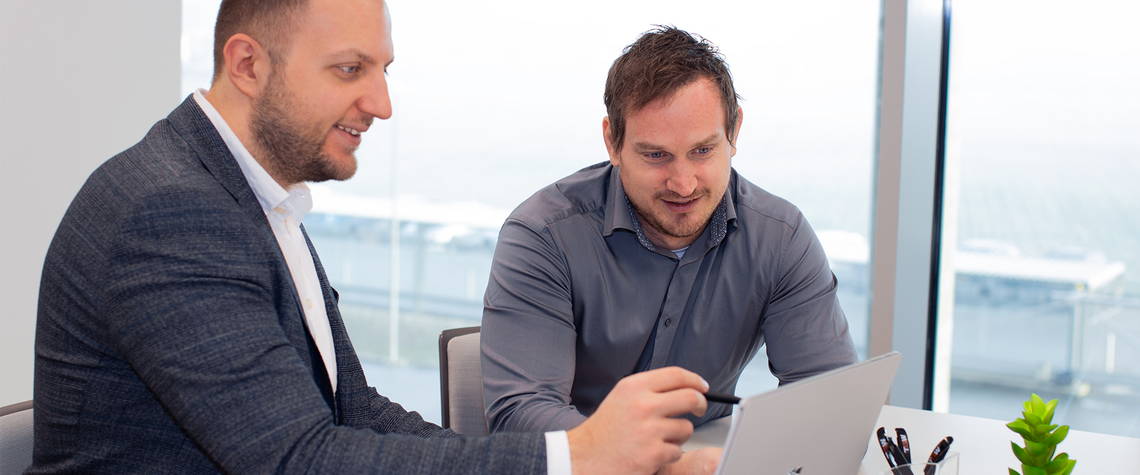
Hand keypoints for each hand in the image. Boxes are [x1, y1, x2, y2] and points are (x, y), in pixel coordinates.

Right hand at [567, 366, 709, 474]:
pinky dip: (669, 454)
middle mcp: (643, 405)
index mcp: (634, 387)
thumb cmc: (604, 430)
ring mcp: (649, 430)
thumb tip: (683, 386)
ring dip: (679, 435)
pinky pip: (677, 450)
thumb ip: (649, 389)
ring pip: (686, 428)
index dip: (695, 380)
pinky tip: (652, 452)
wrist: (584, 457)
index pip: (677, 375)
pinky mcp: (653, 453)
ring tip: (660, 438)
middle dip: (700, 405)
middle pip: (691, 398)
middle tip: (698, 409)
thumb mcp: (622, 397)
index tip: (702, 387)